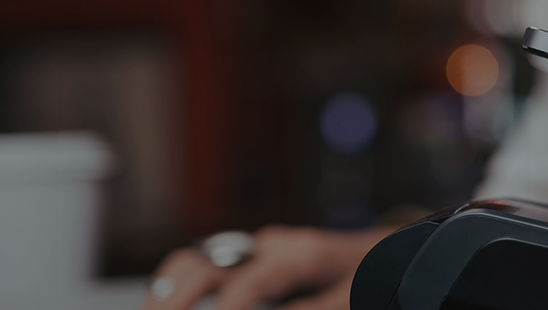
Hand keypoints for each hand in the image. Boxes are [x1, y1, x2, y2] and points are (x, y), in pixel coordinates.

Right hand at [143, 225, 387, 309]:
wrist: (382, 251)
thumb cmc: (368, 278)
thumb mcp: (345, 301)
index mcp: (304, 255)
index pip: (252, 281)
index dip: (229, 308)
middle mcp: (274, 245)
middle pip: (211, 264)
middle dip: (178, 300)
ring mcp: (258, 246)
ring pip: (196, 258)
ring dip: (168, 292)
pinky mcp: (249, 255)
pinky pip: (201, 263)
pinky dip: (177, 286)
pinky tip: (165, 305)